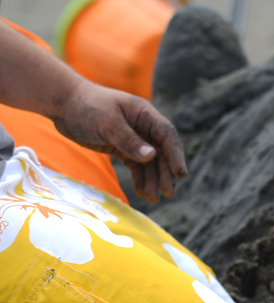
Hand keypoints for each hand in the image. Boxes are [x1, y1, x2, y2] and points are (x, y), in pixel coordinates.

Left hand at [52, 81, 187, 201]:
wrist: (63, 104)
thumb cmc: (86, 107)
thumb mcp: (108, 123)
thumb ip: (129, 140)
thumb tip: (151, 156)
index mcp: (145, 115)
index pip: (167, 136)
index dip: (176, 155)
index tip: (180, 174)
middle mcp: (144, 128)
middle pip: (162, 153)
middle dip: (166, 173)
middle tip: (168, 193)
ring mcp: (134, 138)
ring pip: (150, 162)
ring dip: (153, 180)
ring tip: (152, 199)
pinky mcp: (122, 147)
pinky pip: (136, 166)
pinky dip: (139, 178)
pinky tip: (141, 191)